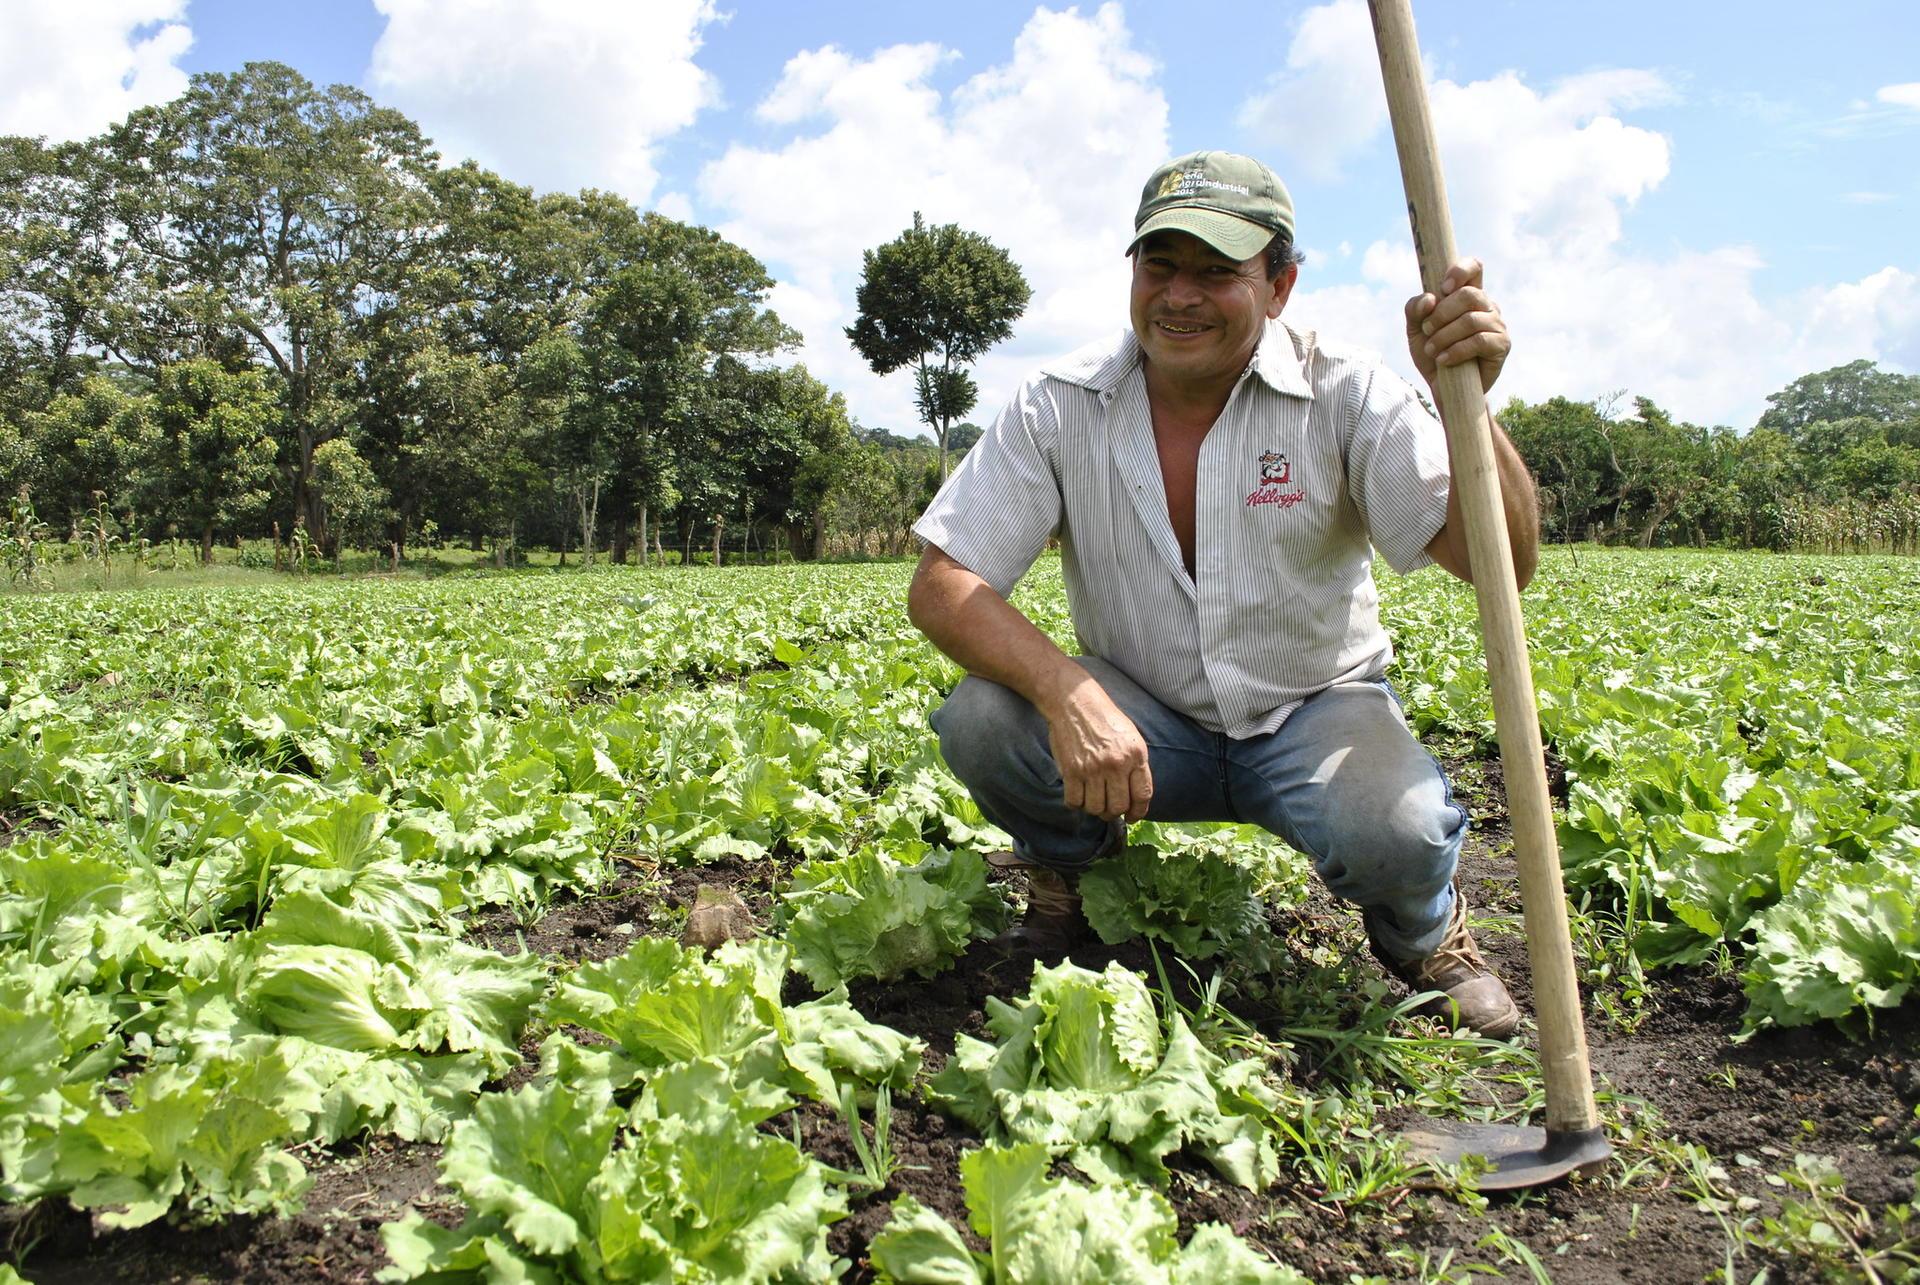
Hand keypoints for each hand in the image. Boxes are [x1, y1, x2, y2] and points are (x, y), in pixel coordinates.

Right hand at [1046, 674, 1152, 823]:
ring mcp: (1092, 769)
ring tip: (1093, 800)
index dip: (1138, 812)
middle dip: (1114, 813)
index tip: (1132, 817)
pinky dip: (1076, 804)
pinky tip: (1077, 795)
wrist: (1075, 702)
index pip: (1142, 795)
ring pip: (1096, 808)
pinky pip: (1074, 802)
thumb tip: (1135, 796)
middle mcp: (1116, 764)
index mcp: (1136, 755)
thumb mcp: (1131, 738)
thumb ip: (1136, 765)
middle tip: (1108, 809)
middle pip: (1118, 807)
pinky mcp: (1071, 770)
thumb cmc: (1105, 719)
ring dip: (1094, 809)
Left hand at [1405, 257, 1507, 394]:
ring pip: (1471, 320)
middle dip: (1442, 313)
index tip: (1443, 288)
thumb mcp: (1416, 330)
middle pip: (1469, 294)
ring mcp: (1497, 325)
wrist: (1443, 388)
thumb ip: (1415, 310)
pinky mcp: (1502, 345)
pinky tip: (1443, 359)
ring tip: (1432, 350)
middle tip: (1427, 329)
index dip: (1460, 270)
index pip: (1474, 268)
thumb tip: (1429, 298)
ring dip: (1444, 335)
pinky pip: (1479, 341)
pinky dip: (1456, 350)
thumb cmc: (1433, 353)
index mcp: (1469, 295)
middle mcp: (1487, 306)